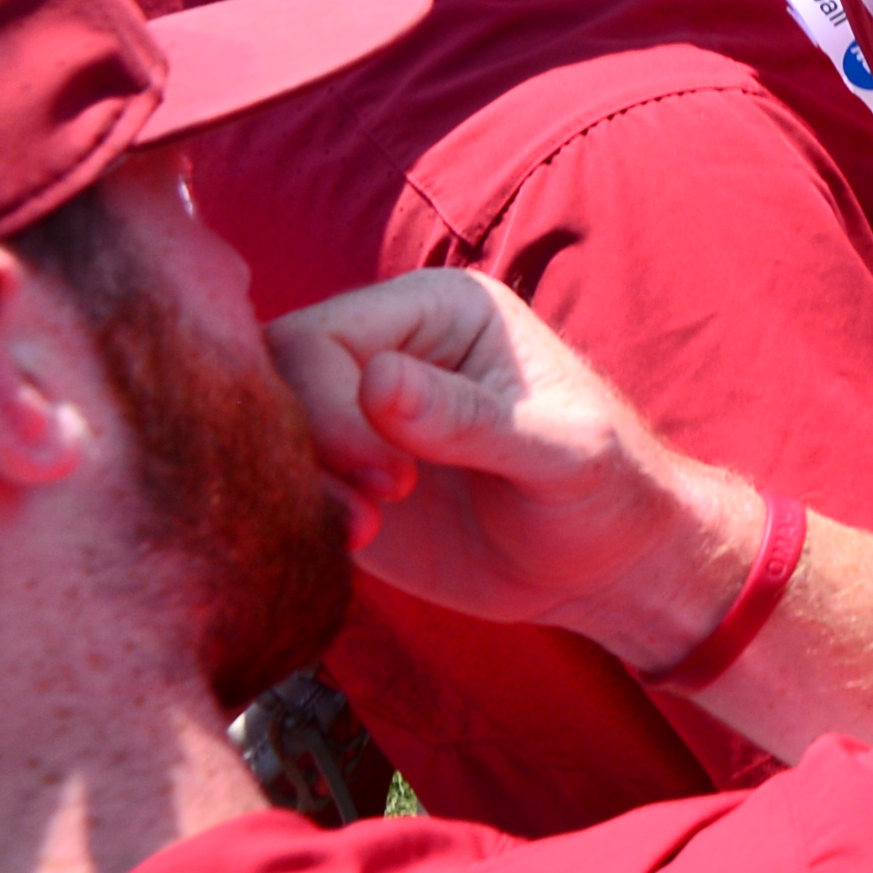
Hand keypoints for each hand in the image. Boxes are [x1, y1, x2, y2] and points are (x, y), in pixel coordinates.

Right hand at [263, 268, 752, 667]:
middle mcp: (385, 348)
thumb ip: (468, 418)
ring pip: (262, 433)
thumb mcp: (559, 452)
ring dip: (291, 488)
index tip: (390, 481)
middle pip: (269, 379)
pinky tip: (350, 546)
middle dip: (303, 449)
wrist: (609, 565)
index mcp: (439, 306)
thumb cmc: (607, 489)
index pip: (319, 335)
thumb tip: (375, 380)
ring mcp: (355, 414)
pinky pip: (276, 484)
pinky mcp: (340, 477)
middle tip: (372, 514)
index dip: (326, 407)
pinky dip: (291, 517)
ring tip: (362, 534)